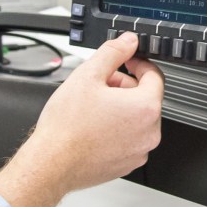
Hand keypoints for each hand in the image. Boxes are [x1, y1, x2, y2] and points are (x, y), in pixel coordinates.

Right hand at [0, 33, 163, 206]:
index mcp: (145, 108)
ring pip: (136, 119)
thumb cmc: (66, 127)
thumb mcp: (88, 76)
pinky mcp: (128, 164)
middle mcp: (149, 132)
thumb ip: (113, 53)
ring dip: (120, 108)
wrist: (51, 164)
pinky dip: (117, 129)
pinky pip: (129, 139)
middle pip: (145, 98)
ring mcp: (140, 151)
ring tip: (92, 108)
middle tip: (99, 85)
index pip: (155, 76)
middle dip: (124, 87)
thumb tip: (127, 42)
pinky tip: (94, 127)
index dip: (138, 63)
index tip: (126, 61)